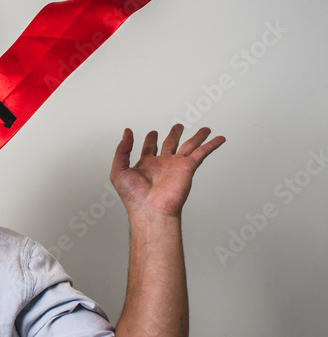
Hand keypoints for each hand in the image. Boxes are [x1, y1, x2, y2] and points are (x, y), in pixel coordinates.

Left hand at [110, 124, 224, 217]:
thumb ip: (122, 150)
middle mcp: (162, 165)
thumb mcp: (119, 170)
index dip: (150, 139)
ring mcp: (176, 166)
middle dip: (174, 134)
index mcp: (146, 165)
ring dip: (197, 137)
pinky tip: (218, 138)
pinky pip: (202, 152)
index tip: (152, 133)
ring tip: (204, 129)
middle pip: (170, 144)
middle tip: (178, 126)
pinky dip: (211, 144)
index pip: (149, 148)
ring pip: (189, 145)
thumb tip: (126, 132)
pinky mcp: (187, 167)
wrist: (151, 210)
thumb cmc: (134, 197)